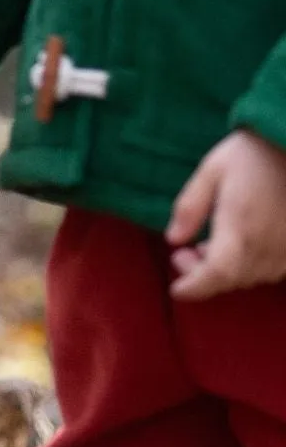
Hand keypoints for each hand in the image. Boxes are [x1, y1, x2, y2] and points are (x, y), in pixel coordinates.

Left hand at [167, 129, 285, 298]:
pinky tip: (233, 246)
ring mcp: (285, 251)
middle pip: (232, 280)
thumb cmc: (249, 155)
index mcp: (240, 228)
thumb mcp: (210, 172)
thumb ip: (190, 207)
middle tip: (182, 256)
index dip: (196, 287)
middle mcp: (266, 247)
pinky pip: (270, 270)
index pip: (217, 274)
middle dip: (203, 276)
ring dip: (225, 272)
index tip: (177, 291)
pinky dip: (246, 266)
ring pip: (251, 278)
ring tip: (204, 247)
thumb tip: (173, 240)